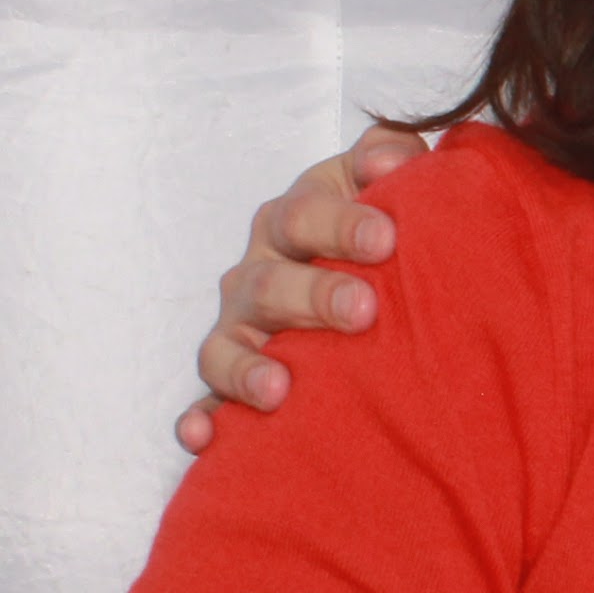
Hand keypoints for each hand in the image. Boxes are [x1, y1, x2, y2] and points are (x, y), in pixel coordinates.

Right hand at [176, 124, 431, 452]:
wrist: (368, 276)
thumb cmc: (377, 228)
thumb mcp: (384, 182)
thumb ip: (392, 155)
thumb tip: (393, 158)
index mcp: (291, 219)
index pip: (304, 214)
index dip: (342, 224)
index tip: (387, 238)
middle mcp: (257, 272)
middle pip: (269, 283)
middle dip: (313, 297)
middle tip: (363, 311)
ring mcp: (239, 329)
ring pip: (226, 346)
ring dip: (246, 368)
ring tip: (278, 387)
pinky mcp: (231, 381)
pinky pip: (207, 403)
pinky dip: (200, 420)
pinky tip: (201, 437)